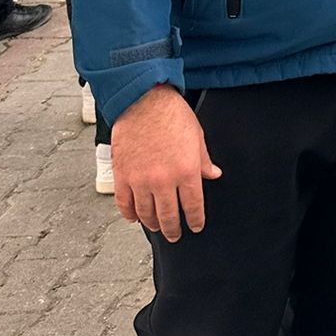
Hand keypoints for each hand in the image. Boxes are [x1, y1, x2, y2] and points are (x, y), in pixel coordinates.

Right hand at [111, 83, 221, 241]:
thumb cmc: (173, 115)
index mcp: (186, 172)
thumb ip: (204, 160)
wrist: (144, 101)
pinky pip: (124, 204)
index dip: (195, 220)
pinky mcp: (122, 176)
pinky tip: (135, 218)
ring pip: (146, 214)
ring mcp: (140, 181)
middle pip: (169, 216)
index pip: (193, 207)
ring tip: (157, 227)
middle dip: (174, 229)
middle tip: (176, 235)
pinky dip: (129, 214)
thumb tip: (213, 175)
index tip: (196, 226)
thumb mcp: (197, 136)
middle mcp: (163, 181)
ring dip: (153, 224)